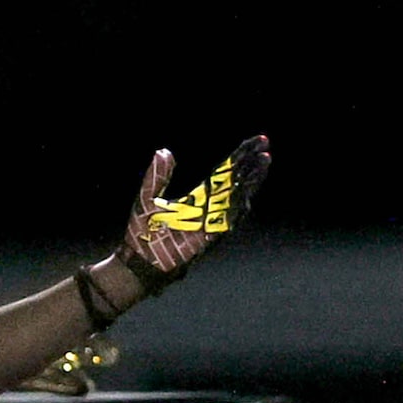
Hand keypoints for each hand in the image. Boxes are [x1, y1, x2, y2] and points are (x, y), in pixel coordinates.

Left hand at [116, 135, 270, 295]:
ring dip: (252, 180)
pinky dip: (239, 206)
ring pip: (238, 197)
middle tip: (265, 145)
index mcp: (198, 197)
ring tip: (264, 161)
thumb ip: (157, 176)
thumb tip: (163, 151)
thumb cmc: (143, 233)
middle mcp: (209, 208)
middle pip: (236, 181)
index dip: (241, 156)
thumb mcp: (148, 198)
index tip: (258, 141)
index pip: (225, 172)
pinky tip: (248, 191)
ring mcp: (211, 222)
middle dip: (251, 163)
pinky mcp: (210, 237)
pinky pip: (229, 221)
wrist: (137, 261)